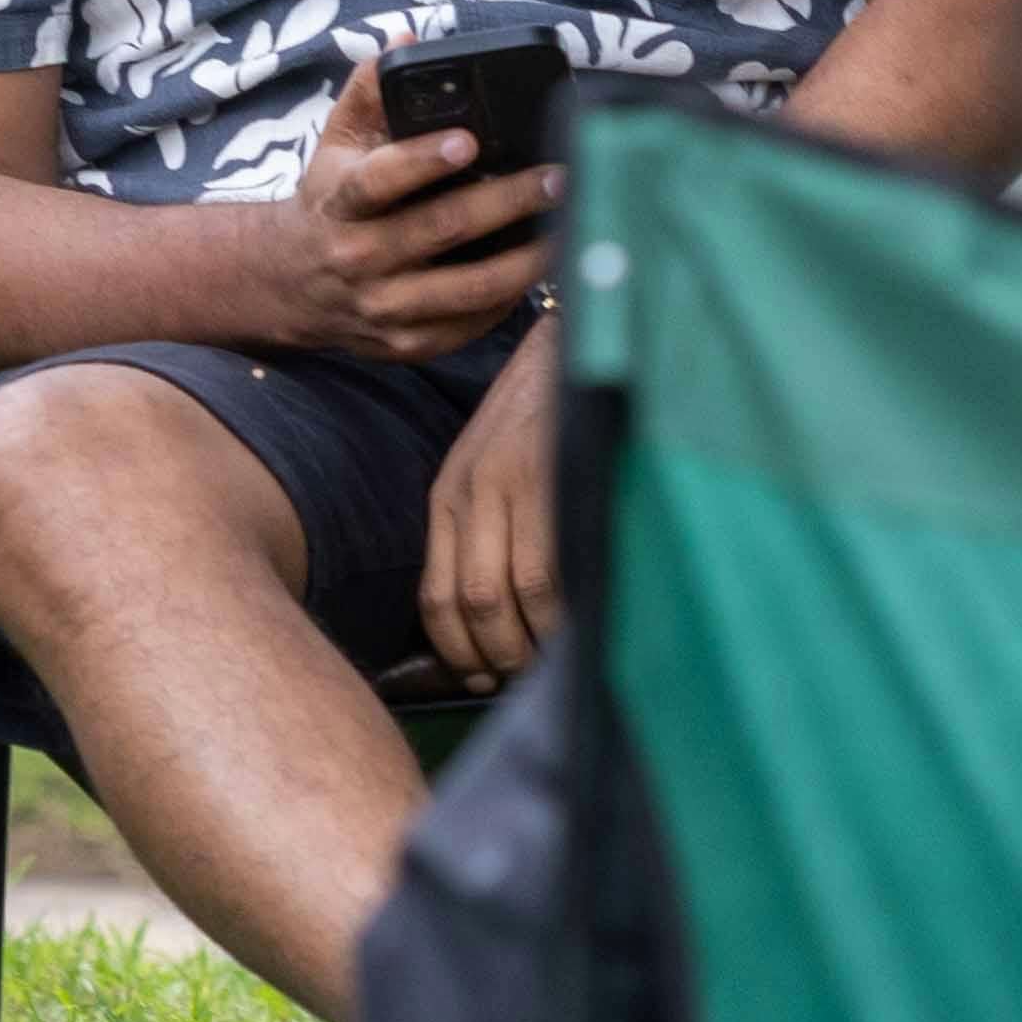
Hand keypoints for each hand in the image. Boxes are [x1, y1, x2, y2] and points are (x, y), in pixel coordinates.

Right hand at [266, 58, 559, 359]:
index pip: (380, 179)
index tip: (468, 140)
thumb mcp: (335, 143)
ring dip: (527, 258)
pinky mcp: (407, 342)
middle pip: (442, 229)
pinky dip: (512, 299)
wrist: (289, 283)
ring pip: (469, 288)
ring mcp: (383, 306)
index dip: (423, 160)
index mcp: (340, 200)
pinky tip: (541, 269)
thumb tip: (407, 39)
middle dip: (508, 201)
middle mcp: (359, 256)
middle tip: (558, 178)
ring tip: (569, 226)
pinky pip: (471, 325)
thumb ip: (369, 91)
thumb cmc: (330, 201)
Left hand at [417, 332, 563, 686]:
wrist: (575, 342)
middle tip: (524, 680)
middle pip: (473, 604)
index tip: (481, 678)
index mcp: (450, 494)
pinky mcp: (557, 475)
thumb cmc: (542, 415)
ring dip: (537, 641)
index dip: (457, 652)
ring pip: (515, 594)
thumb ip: (485, 527)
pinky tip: (585, 623)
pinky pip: (558, 567)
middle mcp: (473, 491)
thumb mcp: (492, 466)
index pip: (436, 597)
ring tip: (558, 658)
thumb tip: (499, 617)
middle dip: (499, 657)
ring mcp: (515, 483)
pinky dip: (569, 609)